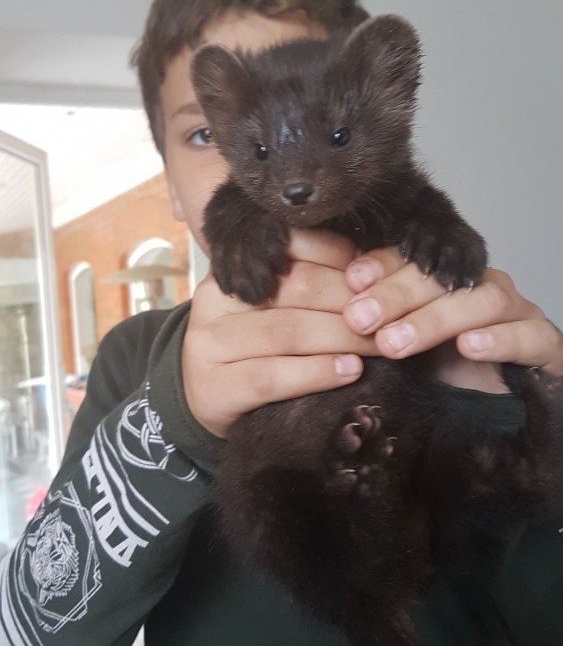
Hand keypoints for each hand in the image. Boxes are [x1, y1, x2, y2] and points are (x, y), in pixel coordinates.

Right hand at [183, 231, 375, 437]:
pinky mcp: (216, 388)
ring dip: (342, 337)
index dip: (338, 257)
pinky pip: (273, 377)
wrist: (206, 400)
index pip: (290, 245)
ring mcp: (210, 344)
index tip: (373, 277)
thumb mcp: (273, 306)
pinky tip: (349, 372)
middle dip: (350, 302)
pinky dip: (317, 373)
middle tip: (387, 317)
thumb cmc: (254, 347)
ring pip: (287, 331)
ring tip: (377, 346)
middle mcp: (214, 299)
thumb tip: (371, 269)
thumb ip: (308, 283)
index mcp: (233, 267)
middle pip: (295, 287)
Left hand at [343, 248, 562, 390]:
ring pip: (486, 299)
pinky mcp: (546, 346)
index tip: (351, 280)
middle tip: (361, 319)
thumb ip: (372, 328)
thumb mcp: (400, 351)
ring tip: (396, 342)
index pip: (417, 258)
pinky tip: (469, 347)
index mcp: (450, 281)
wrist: (506, 419)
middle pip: (446, 275)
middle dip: (399, 294)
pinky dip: (500, 338)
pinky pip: (530, 335)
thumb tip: (323, 314)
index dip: (384, 264)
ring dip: (437, 318)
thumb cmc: (444, 378)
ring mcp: (520, 314)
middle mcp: (484, 288)